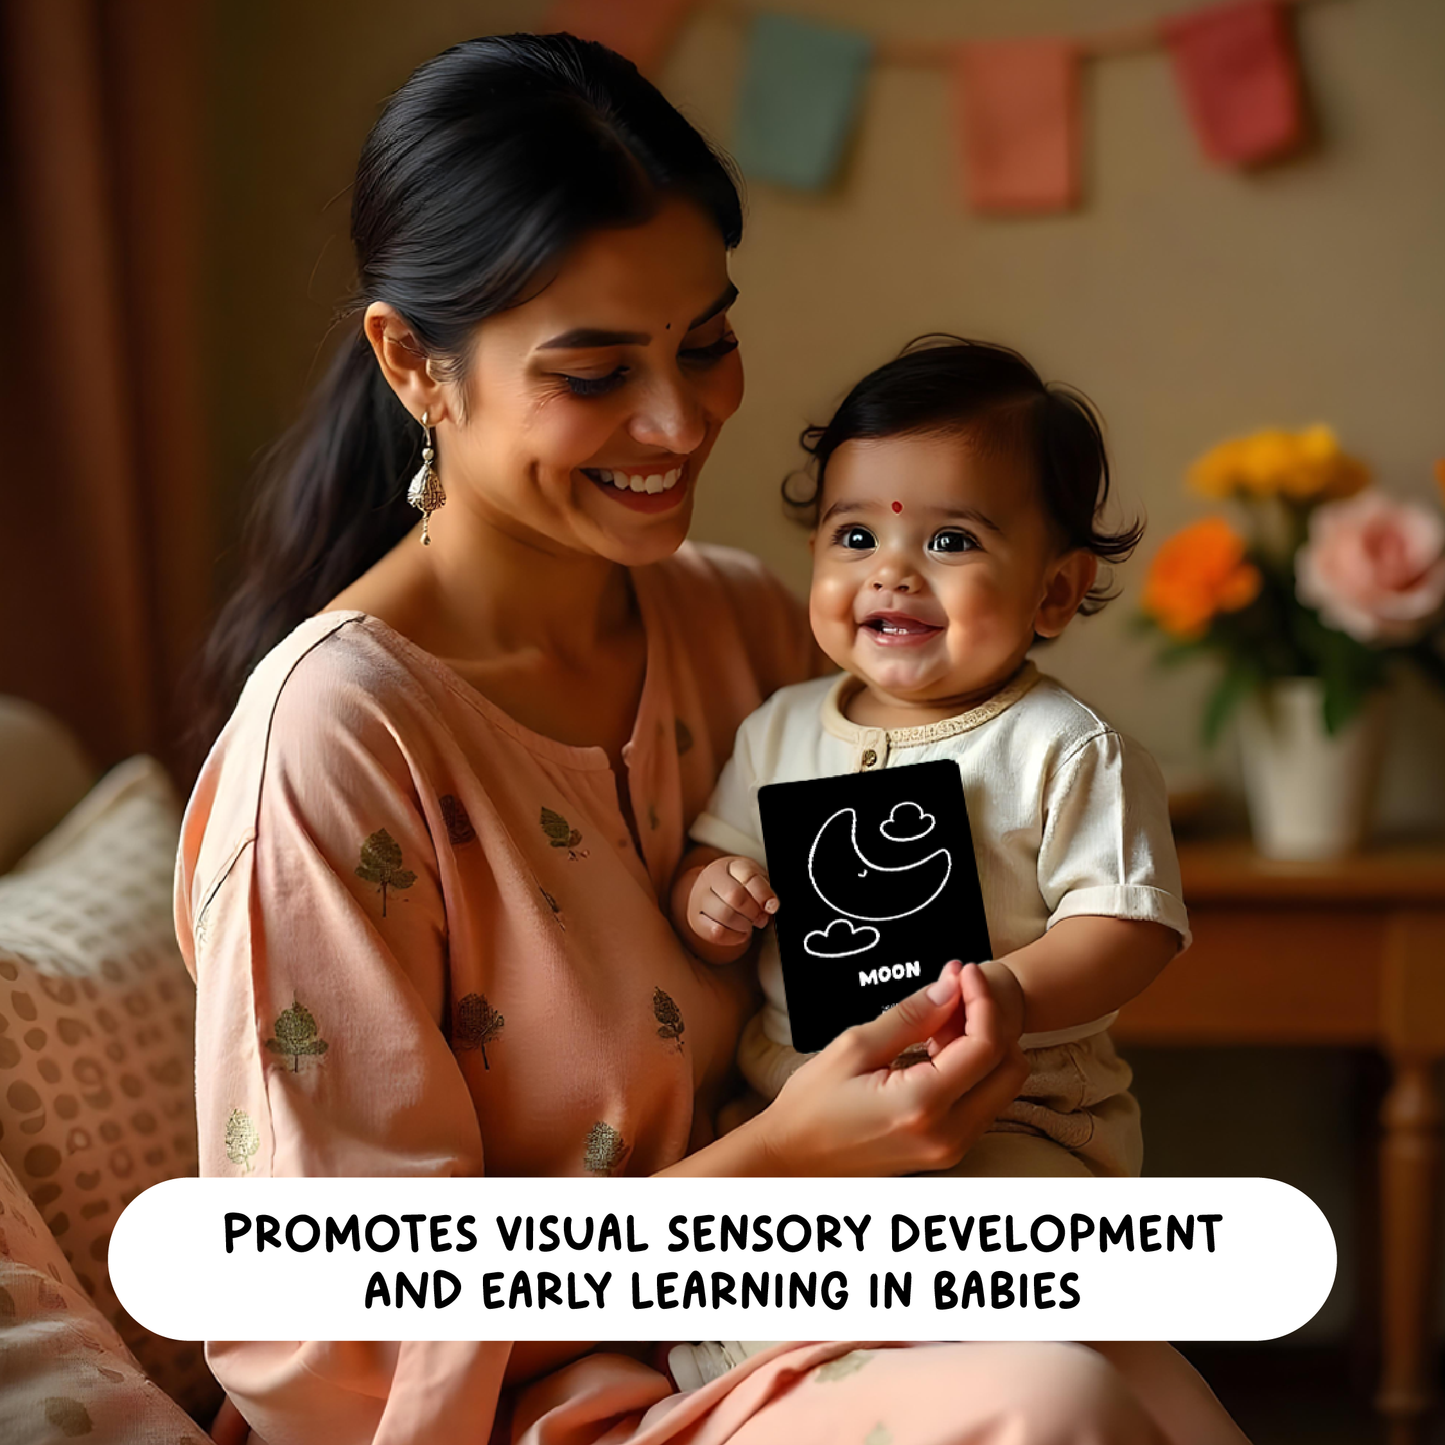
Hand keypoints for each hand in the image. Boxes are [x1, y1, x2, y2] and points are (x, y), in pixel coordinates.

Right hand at [687, 855, 777, 949]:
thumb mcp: (752, 880)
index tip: (773, 906)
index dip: (763, 893)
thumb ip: (763, 890)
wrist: (710, 892)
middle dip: (753, 911)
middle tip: (760, 917)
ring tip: (748, 924)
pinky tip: (739, 932)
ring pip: (724, 914)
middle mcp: (710, 878)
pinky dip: (733, 937)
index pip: (747, 876)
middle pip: (734, 896)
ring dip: (743, 925)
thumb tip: (771, 905)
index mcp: (728, 865)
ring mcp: (699, 899)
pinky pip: (715, 933)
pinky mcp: (695, 920)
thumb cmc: (736, 885)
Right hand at [751, 961, 1029, 1176]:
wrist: (792, 1159)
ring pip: (1002, 1087)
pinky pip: (983, 1104)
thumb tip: (951, 985)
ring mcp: (951, 1149)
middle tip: (953, 996)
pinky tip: (936, 1050)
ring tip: (939, 1023)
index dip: (981, 999)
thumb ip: (911, 1015)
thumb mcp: (855, 1047)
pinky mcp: (947, 1151)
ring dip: (984, 1047)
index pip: (986, 1045)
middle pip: (1011, 1069)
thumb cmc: (812, 1104)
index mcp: (925, 1104)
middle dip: (990, 1022)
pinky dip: (973, 1070)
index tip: (962, 970)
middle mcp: (949, 1134)